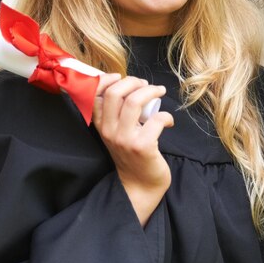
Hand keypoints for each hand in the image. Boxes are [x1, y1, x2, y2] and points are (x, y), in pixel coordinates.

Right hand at [93, 74, 173, 225]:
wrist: (140, 185)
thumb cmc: (132, 154)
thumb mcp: (117, 132)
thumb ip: (117, 112)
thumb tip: (127, 84)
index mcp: (101, 125)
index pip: (95, 94)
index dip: (108, 79)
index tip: (122, 77)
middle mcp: (109, 131)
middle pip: (115, 92)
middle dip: (134, 81)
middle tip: (147, 85)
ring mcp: (124, 139)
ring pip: (134, 102)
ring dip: (151, 91)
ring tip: (160, 92)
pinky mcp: (142, 146)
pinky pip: (156, 120)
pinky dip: (166, 116)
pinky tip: (168, 122)